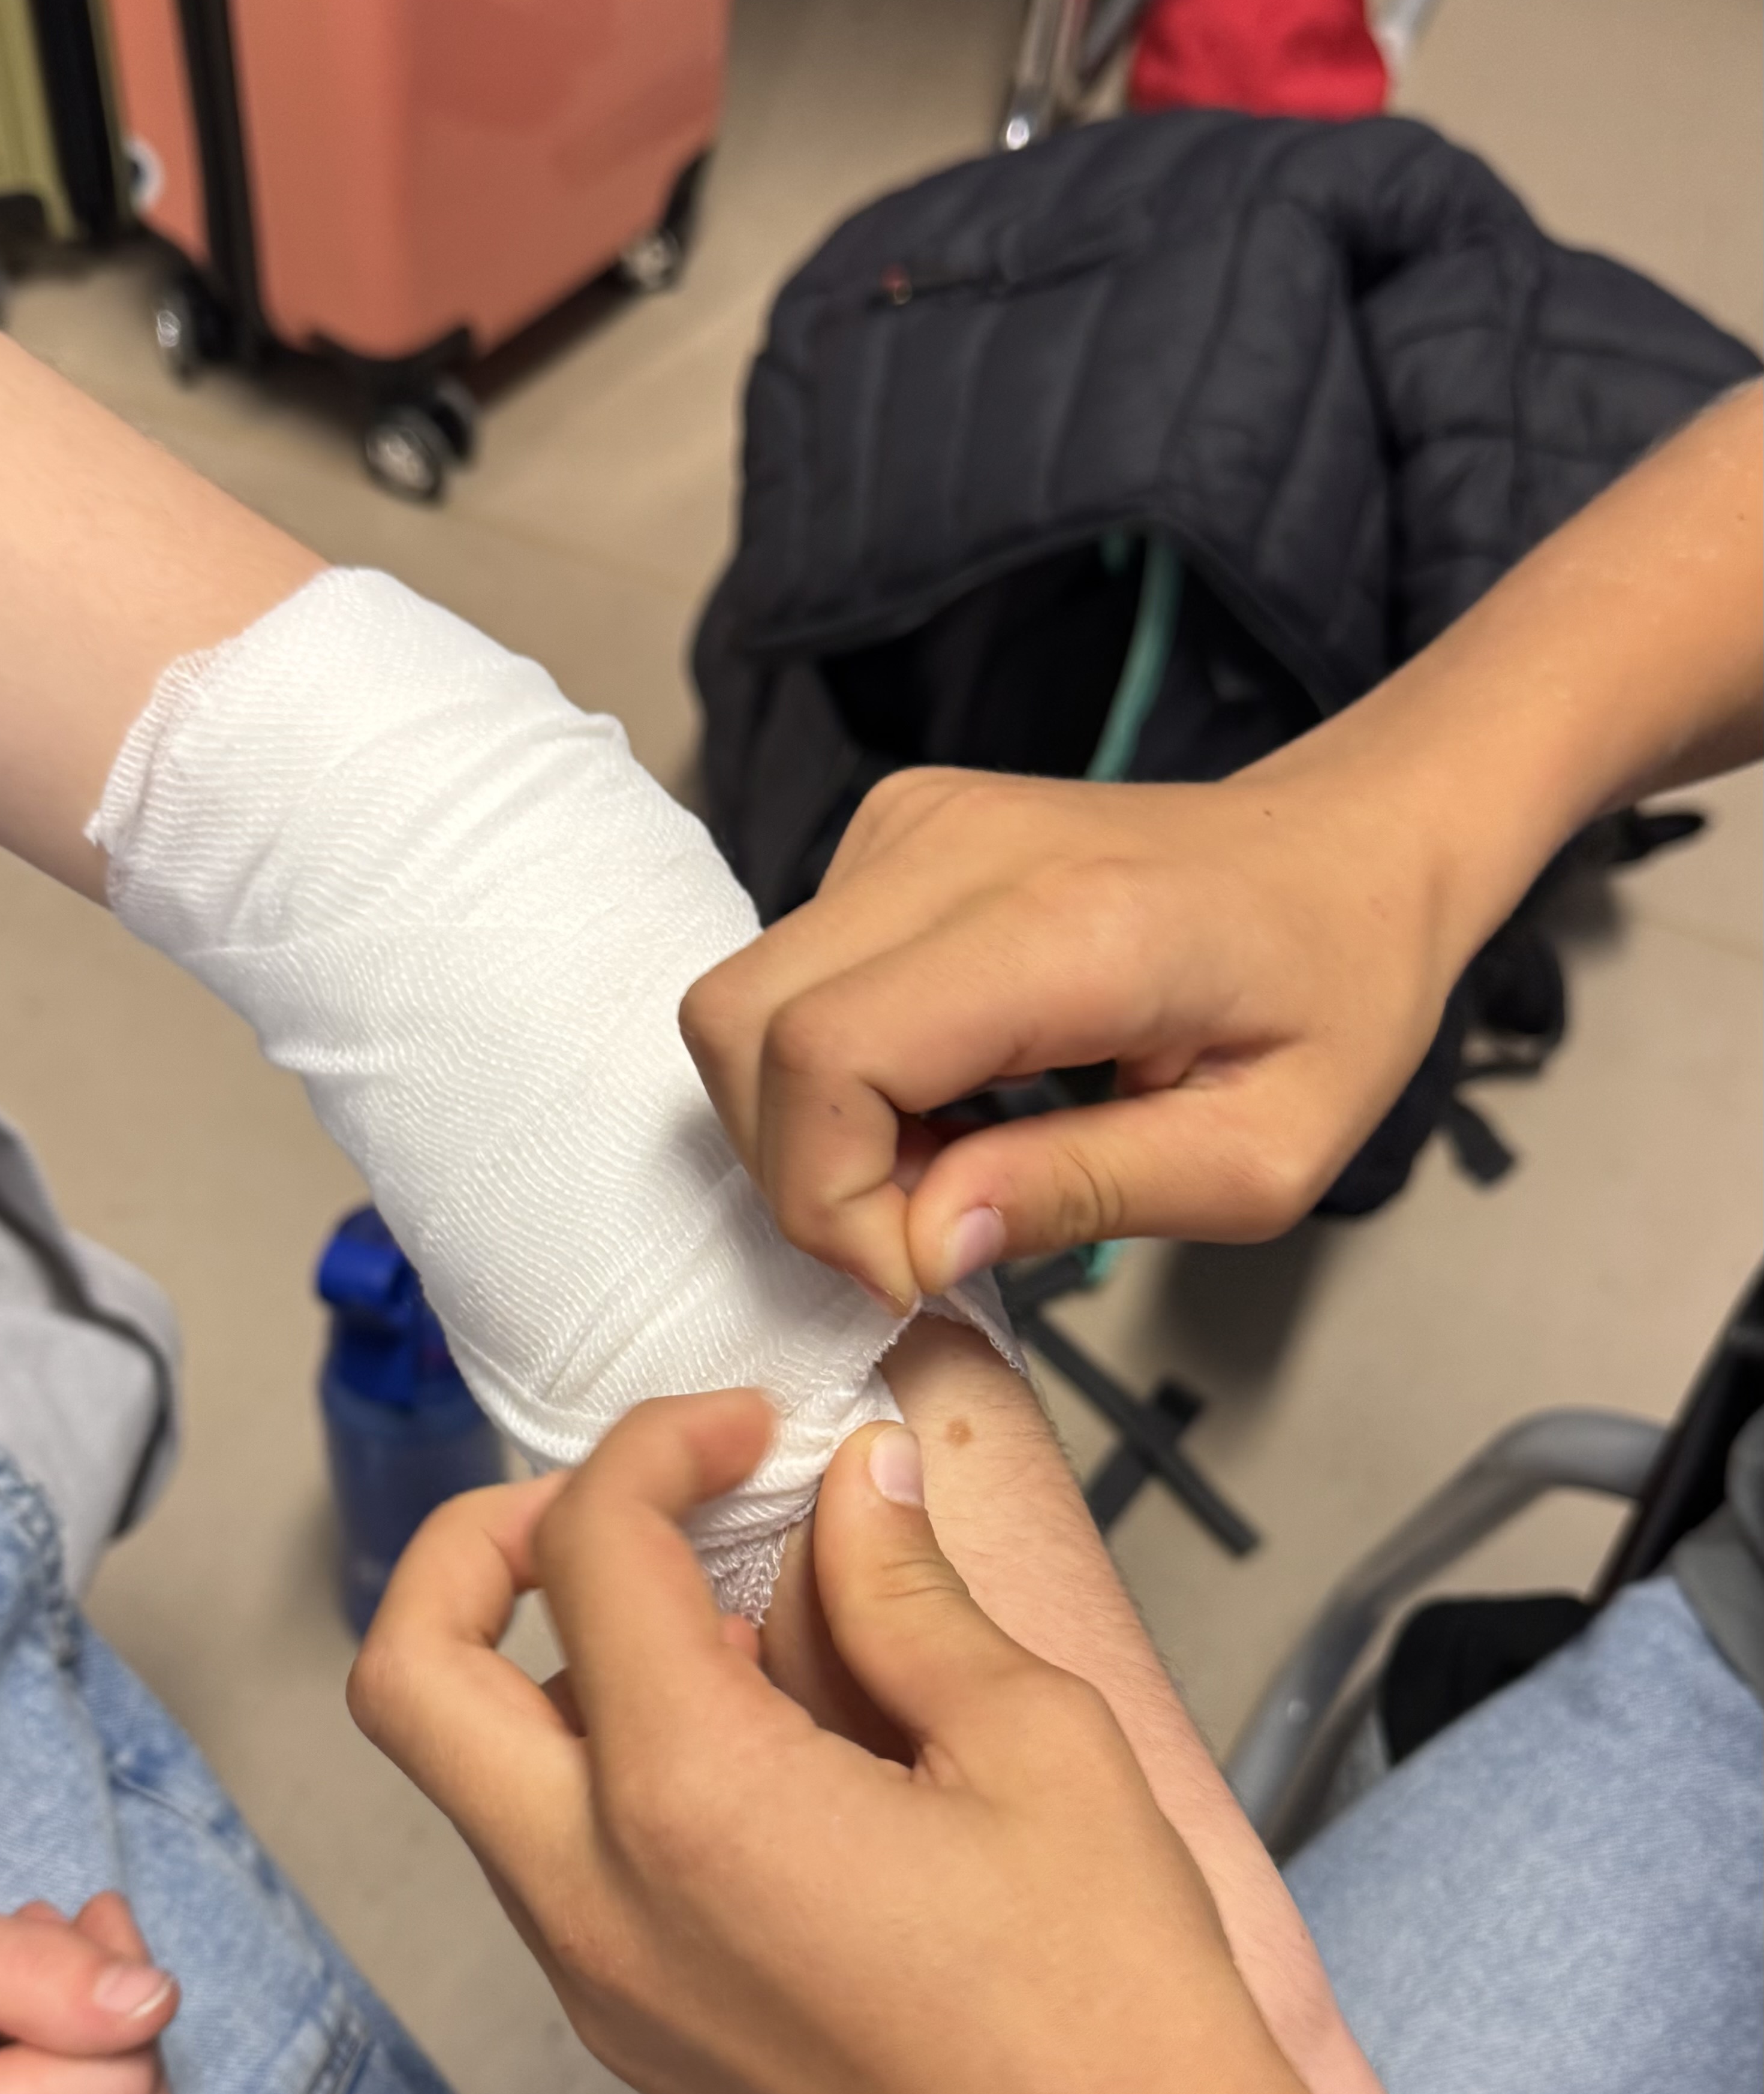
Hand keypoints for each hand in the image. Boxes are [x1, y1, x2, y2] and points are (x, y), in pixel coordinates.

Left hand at [347, 1388, 1399, 2093]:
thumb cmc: (1120, 2018)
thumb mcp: (1039, 1746)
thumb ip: (910, 1596)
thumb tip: (852, 1490)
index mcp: (690, 1809)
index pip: (586, 1553)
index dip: (658, 1445)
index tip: (748, 1429)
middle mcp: (600, 1910)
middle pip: (408, 1677)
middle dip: (483, 1546)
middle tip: (632, 1505)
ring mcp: (608, 1998)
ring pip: (475, 1784)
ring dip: (552, 1669)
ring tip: (735, 1629)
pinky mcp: (650, 2057)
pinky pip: (558, 1875)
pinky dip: (606, 1776)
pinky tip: (769, 1756)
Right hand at [680, 757, 1457, 1305]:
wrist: (1350, 850)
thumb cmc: (1332, 998)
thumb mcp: (1261, 1156)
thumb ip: (1081, 1198)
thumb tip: (919, 1245)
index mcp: (1067, 925)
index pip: (825, 1054)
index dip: (832, 1197)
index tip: (922, 1268)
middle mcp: (960, 847)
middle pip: (743, 1025)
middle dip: (802, 1173)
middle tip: (929, 1229)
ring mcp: (912, 825)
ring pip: (747, 1008)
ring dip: (819, 1127)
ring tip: (956, 1165)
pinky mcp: (894, 832)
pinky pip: (793, 980)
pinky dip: (838, 1077)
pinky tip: (954, 1102)